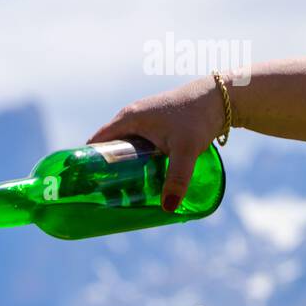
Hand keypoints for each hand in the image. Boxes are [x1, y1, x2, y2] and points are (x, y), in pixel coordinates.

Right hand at [87, 76, 227, 211]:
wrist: (221, 97)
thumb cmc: (198, 118)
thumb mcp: (185, 150)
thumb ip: (176, 179)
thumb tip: (167, 208)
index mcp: (127, 119)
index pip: (95, 144)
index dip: (86, 165)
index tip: (85, 188)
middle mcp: (131, 118)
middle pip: (107, 149)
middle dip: (104, 173)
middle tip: (106, 199)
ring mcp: (143, 121)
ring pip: (122, 149)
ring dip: (119, 170)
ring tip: (122, 194)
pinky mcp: (155, 126)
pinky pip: (135, 147)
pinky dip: (132, 162)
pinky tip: (139, 180)